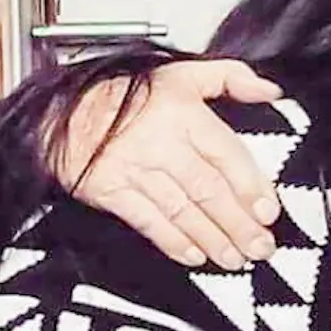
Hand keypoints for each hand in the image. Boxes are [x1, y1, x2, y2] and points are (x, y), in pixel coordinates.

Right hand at [55, 60, 282, 267]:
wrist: (62, 109)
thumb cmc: (125, 93)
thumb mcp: (181, 72)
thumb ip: (231, 77)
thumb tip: (268, 89)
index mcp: (182, 113)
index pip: (225, 154)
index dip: (249, 186)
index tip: (267, 211)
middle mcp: (160, 142)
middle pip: (208, 189)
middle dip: (238, 224)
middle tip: (261, 247)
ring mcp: (134, 169)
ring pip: (182, 210)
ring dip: (212, 239)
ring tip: (235, 258)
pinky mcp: (110, 191)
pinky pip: (147, 221)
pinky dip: (172, 242)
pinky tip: (194, 256)